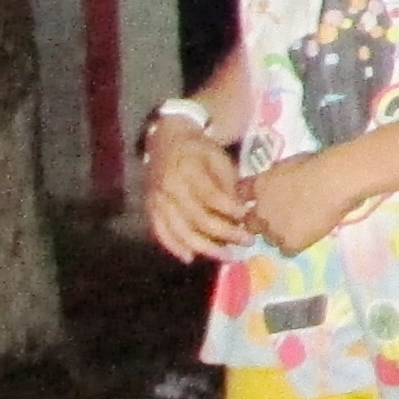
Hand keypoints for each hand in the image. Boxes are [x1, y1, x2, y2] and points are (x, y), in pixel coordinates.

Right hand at [141, 115, 252, 263]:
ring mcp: (157, 200)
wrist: (165, 141)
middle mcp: (170, 187)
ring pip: (180, 231)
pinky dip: (174, 247)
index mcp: (188, 169)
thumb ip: (228, 184)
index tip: (248, 216)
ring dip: (205, 247)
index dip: (230, 209)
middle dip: (225, 233)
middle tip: (247, 242)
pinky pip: (160, 233)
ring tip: (227, 256)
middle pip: (198, 218)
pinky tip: (191, 257)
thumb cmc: (198, 150)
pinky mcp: (150, 209)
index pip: (210, 195)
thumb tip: (240, 212)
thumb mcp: (218, 158)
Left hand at [246, 152, 369, 256]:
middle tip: (281, 219)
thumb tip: (276, 183)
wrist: (334, 182)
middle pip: (252, 224)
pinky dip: (295, 246)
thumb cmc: (317, 165)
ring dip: (279, 235)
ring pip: (270, 239)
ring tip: (298, 228)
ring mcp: (273, 229)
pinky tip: (306, 237)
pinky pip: (286, 251)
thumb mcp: (288, 164)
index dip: (252, 201)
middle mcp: (260, 210)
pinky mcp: (289, 244)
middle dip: (262, 222)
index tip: (261, 202)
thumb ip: (275, 177)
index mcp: (259, 186)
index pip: (242, 197)